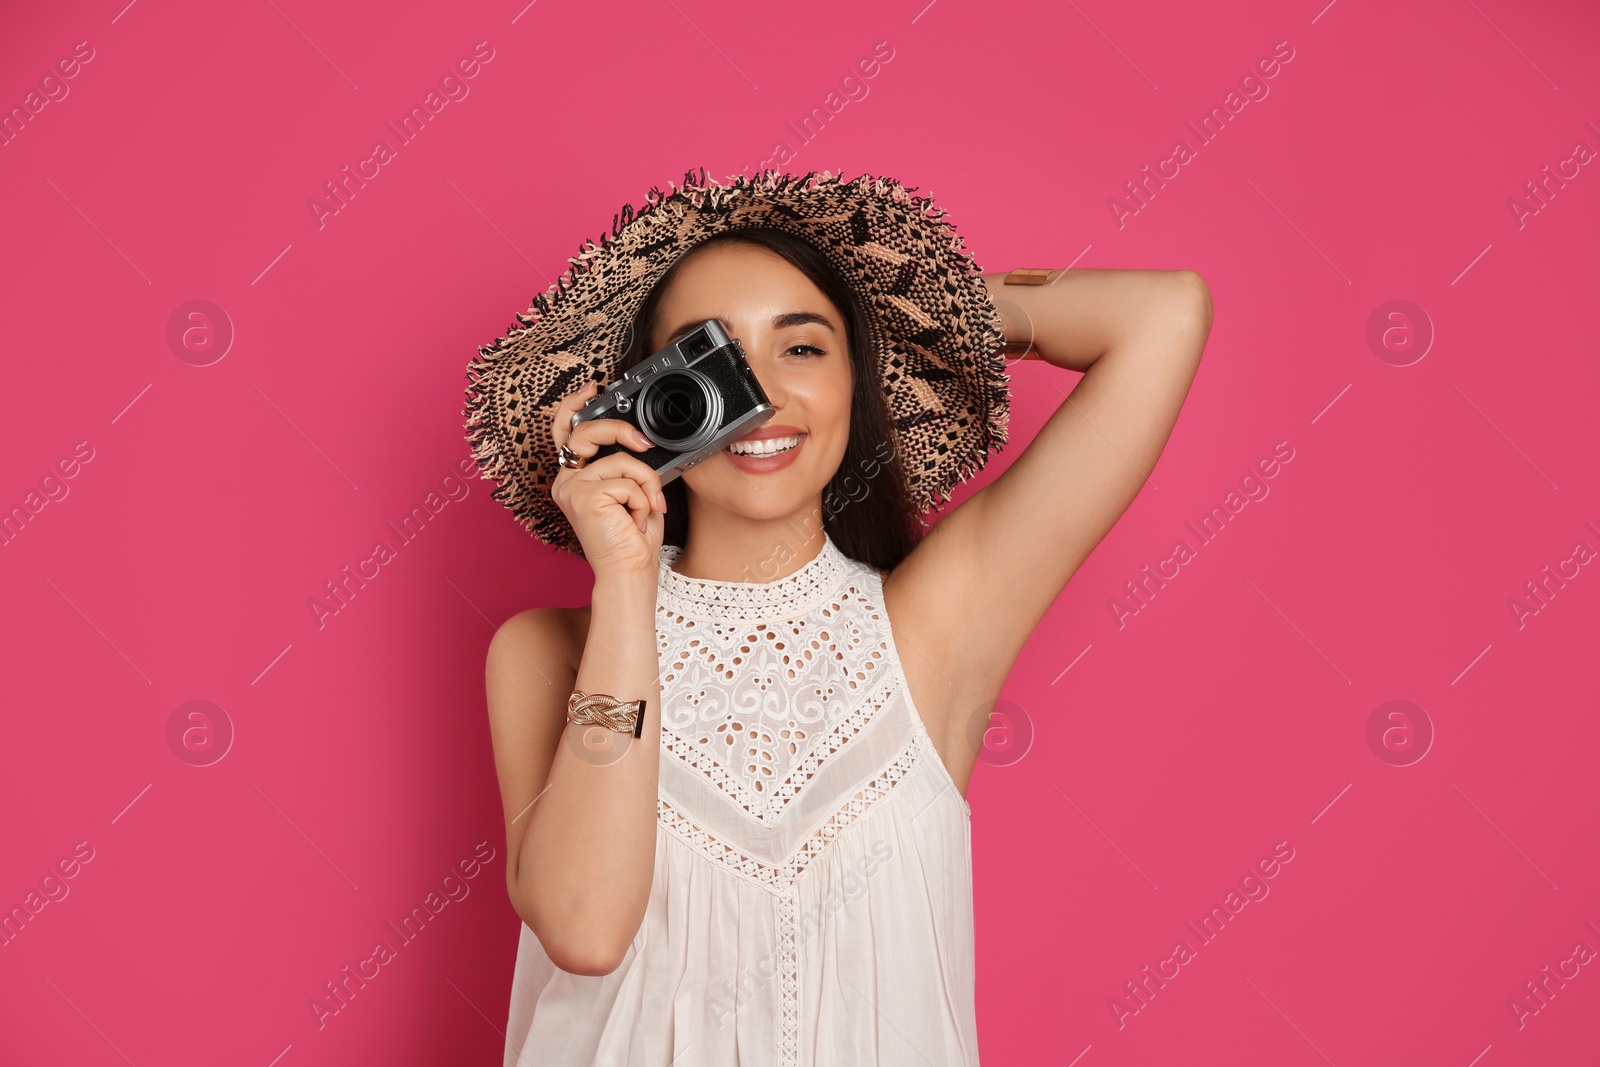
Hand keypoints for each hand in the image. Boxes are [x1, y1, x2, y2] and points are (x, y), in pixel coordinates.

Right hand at [549, 381, 667, 579]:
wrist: (629, 571)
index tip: (592, 388)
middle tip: (643, 443)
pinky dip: (642, 499)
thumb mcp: (632, 491)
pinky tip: (636, 520)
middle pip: (587, 432)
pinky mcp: (583, 496)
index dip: (575, 406)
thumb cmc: (632, 539)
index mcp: (576, 478)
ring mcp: (571, 488)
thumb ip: (626, 465)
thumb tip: (639, 440)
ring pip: (620, 460)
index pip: (566, 433)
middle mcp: (566, 481)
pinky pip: (626, 480)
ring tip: (645, 509)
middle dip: (620, 430)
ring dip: (645, 484)